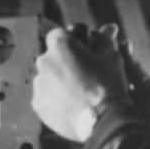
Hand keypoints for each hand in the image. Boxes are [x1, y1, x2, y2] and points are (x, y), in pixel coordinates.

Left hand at [32, 24, 129, 141]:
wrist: (102, 120)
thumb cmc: (107, 85)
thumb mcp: (111, 56)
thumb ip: (105, 39)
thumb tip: (109, 28)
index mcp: (59, 44)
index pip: (59, 35)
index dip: (72, 43)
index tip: (83, 52)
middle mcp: (44, 61)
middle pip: (52, 57)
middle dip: (65, 63)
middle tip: (84, 74)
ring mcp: (39, 84)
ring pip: (48, 77)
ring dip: (59, 81)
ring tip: (79, 92)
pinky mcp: (38, 104)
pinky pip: (45, 97)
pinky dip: (55, 99)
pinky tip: (72, 104)